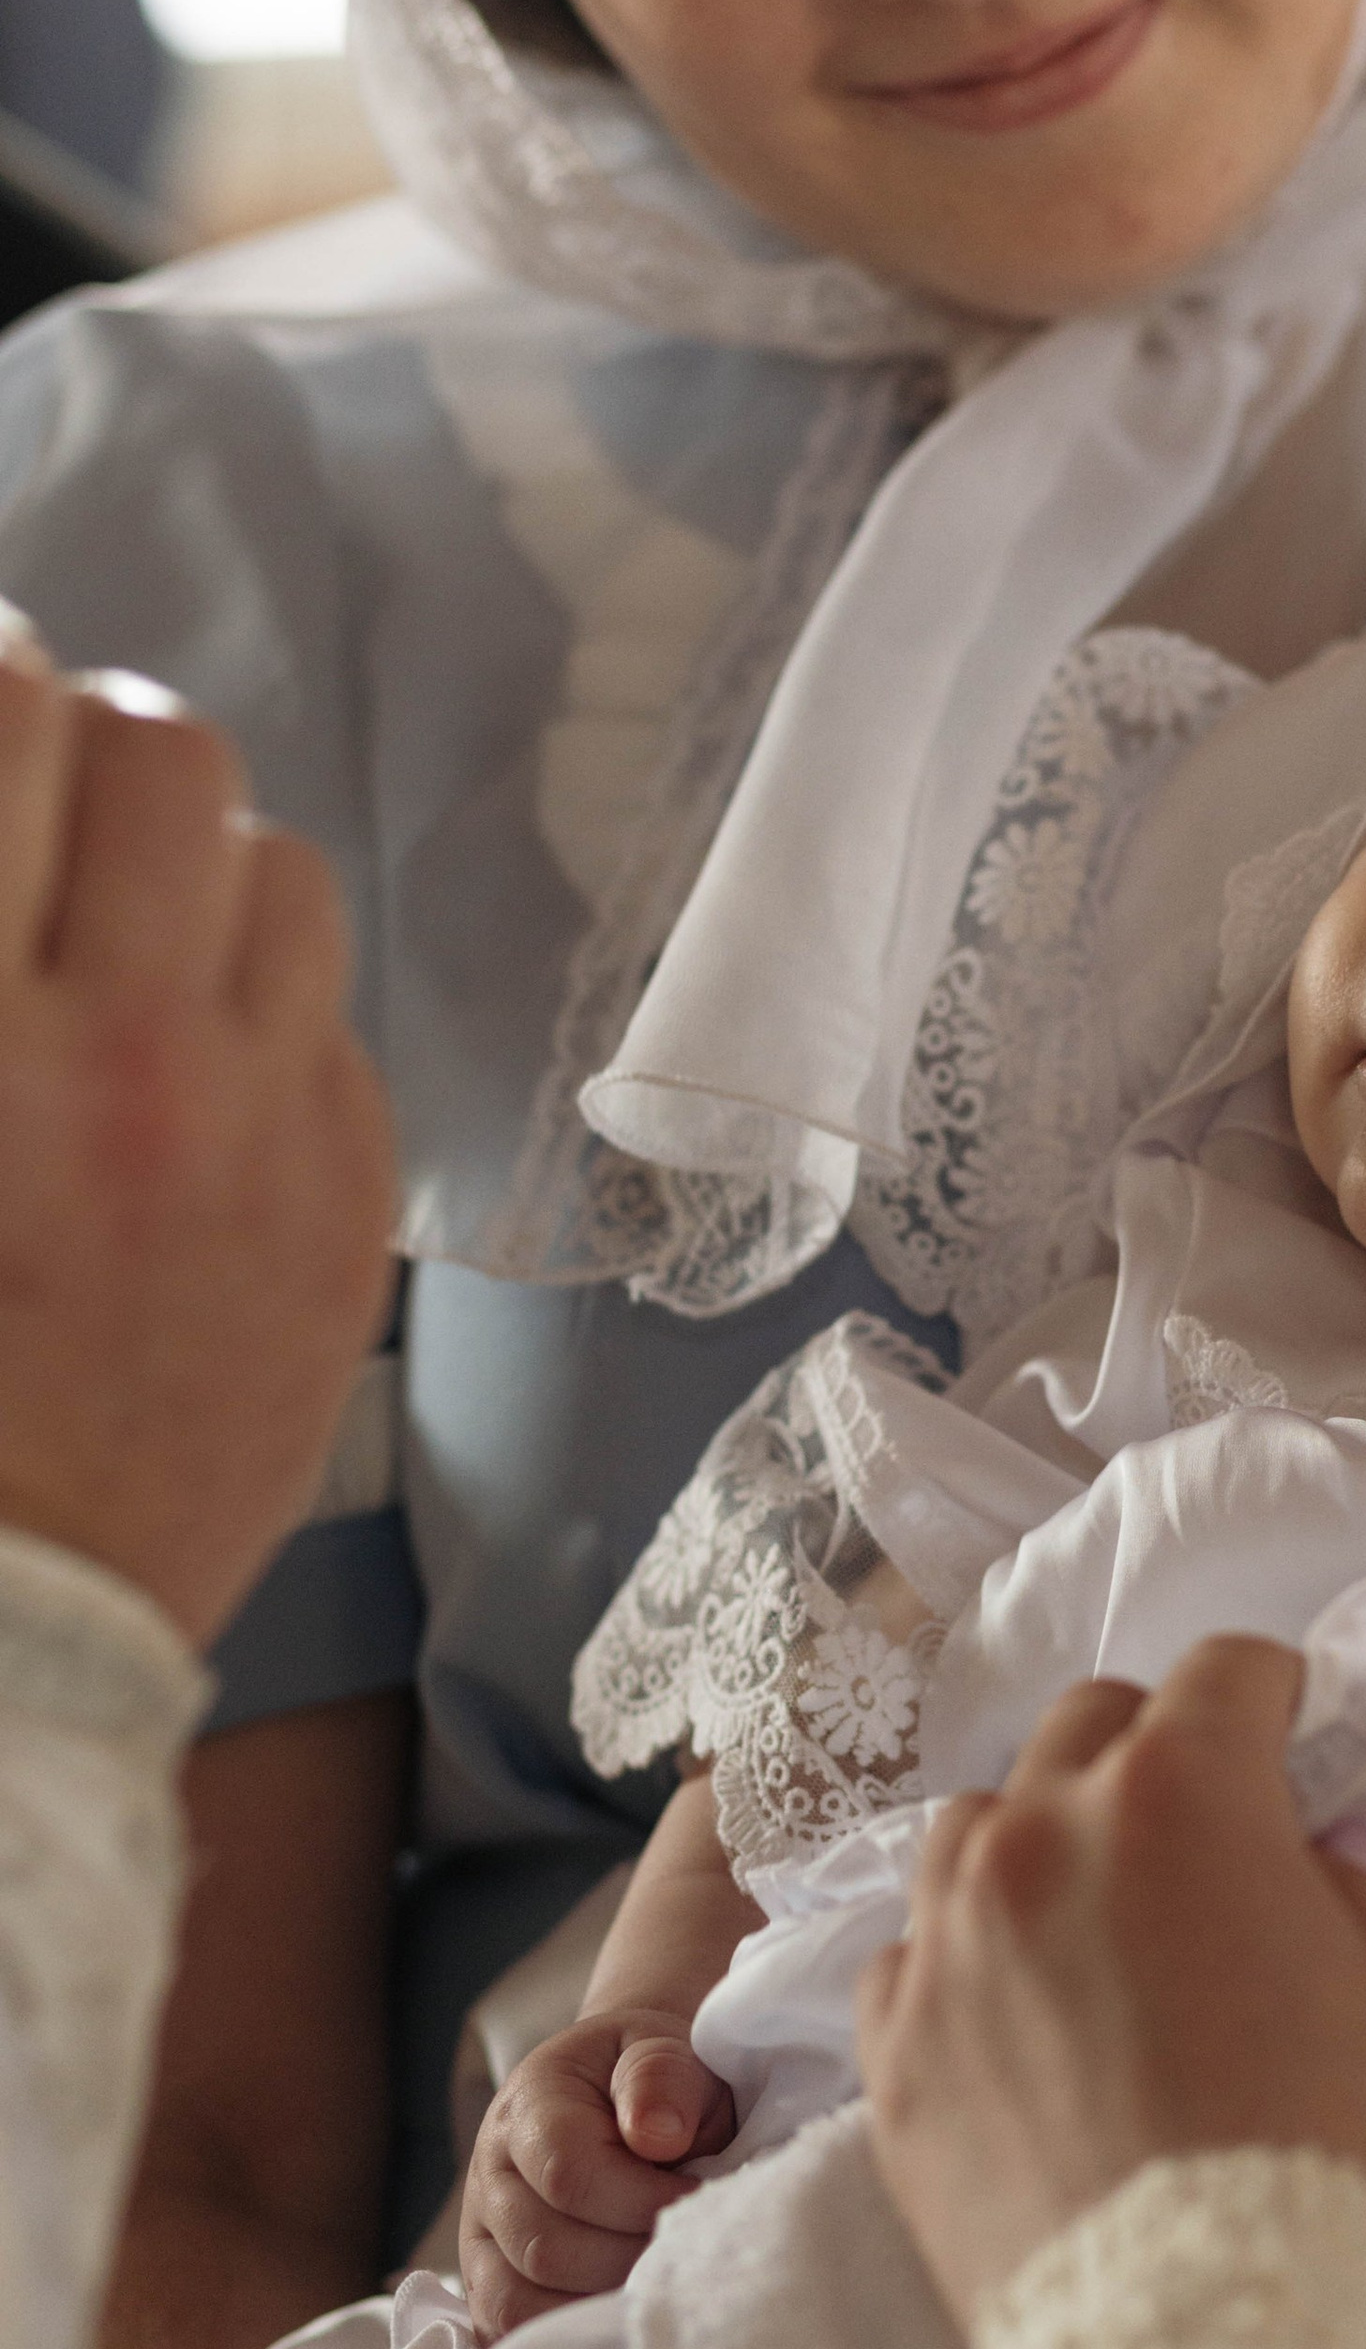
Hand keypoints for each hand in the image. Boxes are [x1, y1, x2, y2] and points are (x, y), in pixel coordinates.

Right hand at [0, 639, 396, 1646]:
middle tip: (30, 781)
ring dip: (188, 863)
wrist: (4, 1627)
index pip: (4, 722)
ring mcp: (262, 1140)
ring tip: (116, 920)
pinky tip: (183, 1066)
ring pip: (278, 867)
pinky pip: (330, 1022)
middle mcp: (131, 1065)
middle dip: (83, 737)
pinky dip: (255, 1010)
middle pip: (163, 754)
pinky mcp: (348, 1211)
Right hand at [457, 2008, 739, 2339]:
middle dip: (630, 2257)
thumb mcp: (668, 2051)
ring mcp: (482, 2232)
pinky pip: (508, 2331)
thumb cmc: (657, 2079)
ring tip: (657, 2280)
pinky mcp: (489, 2280)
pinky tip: (619, 2314)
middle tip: (685, 2248)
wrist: (631, 2091)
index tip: (699, 2197)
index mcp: (530, 2103)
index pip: (568, 2171)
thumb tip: (657, 2136)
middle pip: (547, 2248)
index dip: (641, 2198)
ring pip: (522, 2302)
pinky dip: (565, 2334)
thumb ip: (662, 2078)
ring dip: (599, 2303)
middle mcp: (491, 2171)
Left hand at [856, 1637, 1365, 2326]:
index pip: (1225, 1672)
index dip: (1274, 1696)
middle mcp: (1041, 1837)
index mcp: (1182, 1795)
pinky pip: (908, 1955)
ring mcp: (947, 1942)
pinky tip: (1020, 2012)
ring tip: (1097, 1915)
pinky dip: (963, 1959)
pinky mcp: (892, 2051)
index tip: (1293, 1735)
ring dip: (1042, 1839)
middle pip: (1088, 1724)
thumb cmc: (1345, 2161)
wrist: (1205, 2347)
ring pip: (976, 1823)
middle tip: (1208, 1830)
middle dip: (1154, 1751)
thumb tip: (1314, 1863)